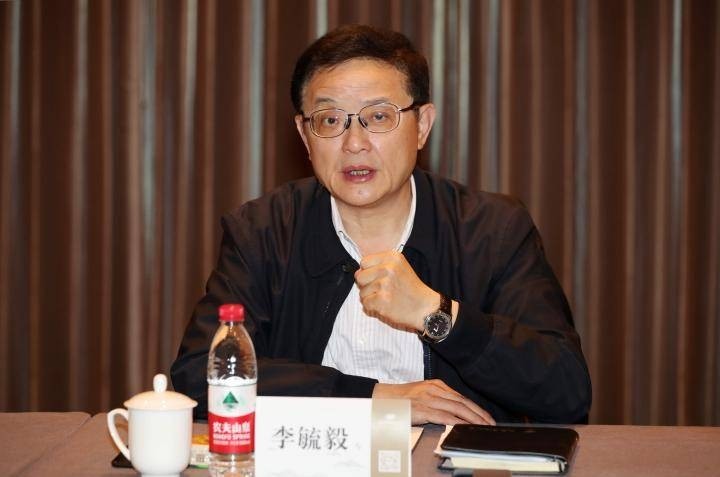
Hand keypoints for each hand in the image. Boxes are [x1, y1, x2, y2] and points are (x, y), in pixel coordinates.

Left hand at [355, 250, 437, 330]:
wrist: (424, 307)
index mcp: (392, 257)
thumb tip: (357, 272)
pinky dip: (373, 307)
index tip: (379, 278)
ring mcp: (385, 284)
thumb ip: (379, 265)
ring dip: (371, 297)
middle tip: (382, 290)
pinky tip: (385, 305)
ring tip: (387, 297)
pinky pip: (365, 303)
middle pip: (360, 276)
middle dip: (367, 285)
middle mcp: (388, 268)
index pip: (364, 262)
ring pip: (361, 291)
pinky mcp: (382, 300)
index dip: (368, 272)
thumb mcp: (399, 267)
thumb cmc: (410, 289)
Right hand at [372, 380, 495, 425]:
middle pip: (463, 402)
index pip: (461, 397)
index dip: (476, 408)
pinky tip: (465, 427)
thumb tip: (454, 414)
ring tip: (483, 428)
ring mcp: (428, 398)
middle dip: (479, 414)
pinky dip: (457, 422)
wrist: (381, 398)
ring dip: (473, 419)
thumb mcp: (421, 396)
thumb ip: (437, 401)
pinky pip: (444, 416)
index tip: (487, 418)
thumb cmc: (400, 400)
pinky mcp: (422, 408)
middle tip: (491, 424)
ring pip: (457, 408)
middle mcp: (434, 389)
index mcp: (436, 385)